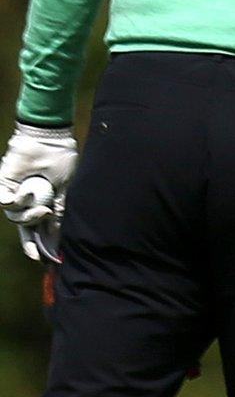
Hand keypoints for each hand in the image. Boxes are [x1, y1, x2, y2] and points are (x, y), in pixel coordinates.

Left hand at [1, 123, 77, 260]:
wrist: (48, 138)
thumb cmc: (60, 158)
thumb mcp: (66, 188)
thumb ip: (61, 210)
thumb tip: (59, 231)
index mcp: (44, 201)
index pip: (41, 226)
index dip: (45, 242)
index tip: (52, 259)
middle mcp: (27, 200)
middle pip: (25, 228)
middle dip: (30, 243)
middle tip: (36, 256)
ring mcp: (15, 193)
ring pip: (16, 218)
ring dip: (29, 216)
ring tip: (41, 206)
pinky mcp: (3, 185)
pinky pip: (6, 203)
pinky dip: (17, 201)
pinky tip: (27, 193)